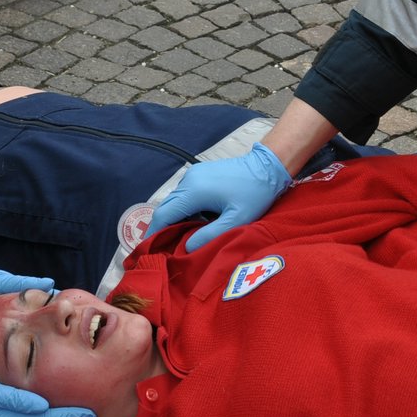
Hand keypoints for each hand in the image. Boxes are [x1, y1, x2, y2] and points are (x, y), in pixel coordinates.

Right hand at [146, 143, 291, 251]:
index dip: (154, 233)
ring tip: (181, 238)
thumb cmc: (254, 194)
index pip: (163, 215)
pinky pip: (184, 194)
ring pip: (175, 201)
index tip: (150, 250)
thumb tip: (187, 247)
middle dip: (162, 228)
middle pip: (166, 207)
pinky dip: (185, 209)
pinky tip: (196, 221)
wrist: (266, 166)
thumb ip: (209, 235)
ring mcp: (193, 174)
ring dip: (175, 219)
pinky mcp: (199, 173)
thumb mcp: (236, 220)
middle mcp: (188, 180)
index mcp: (194, 191)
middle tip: (162, 249)